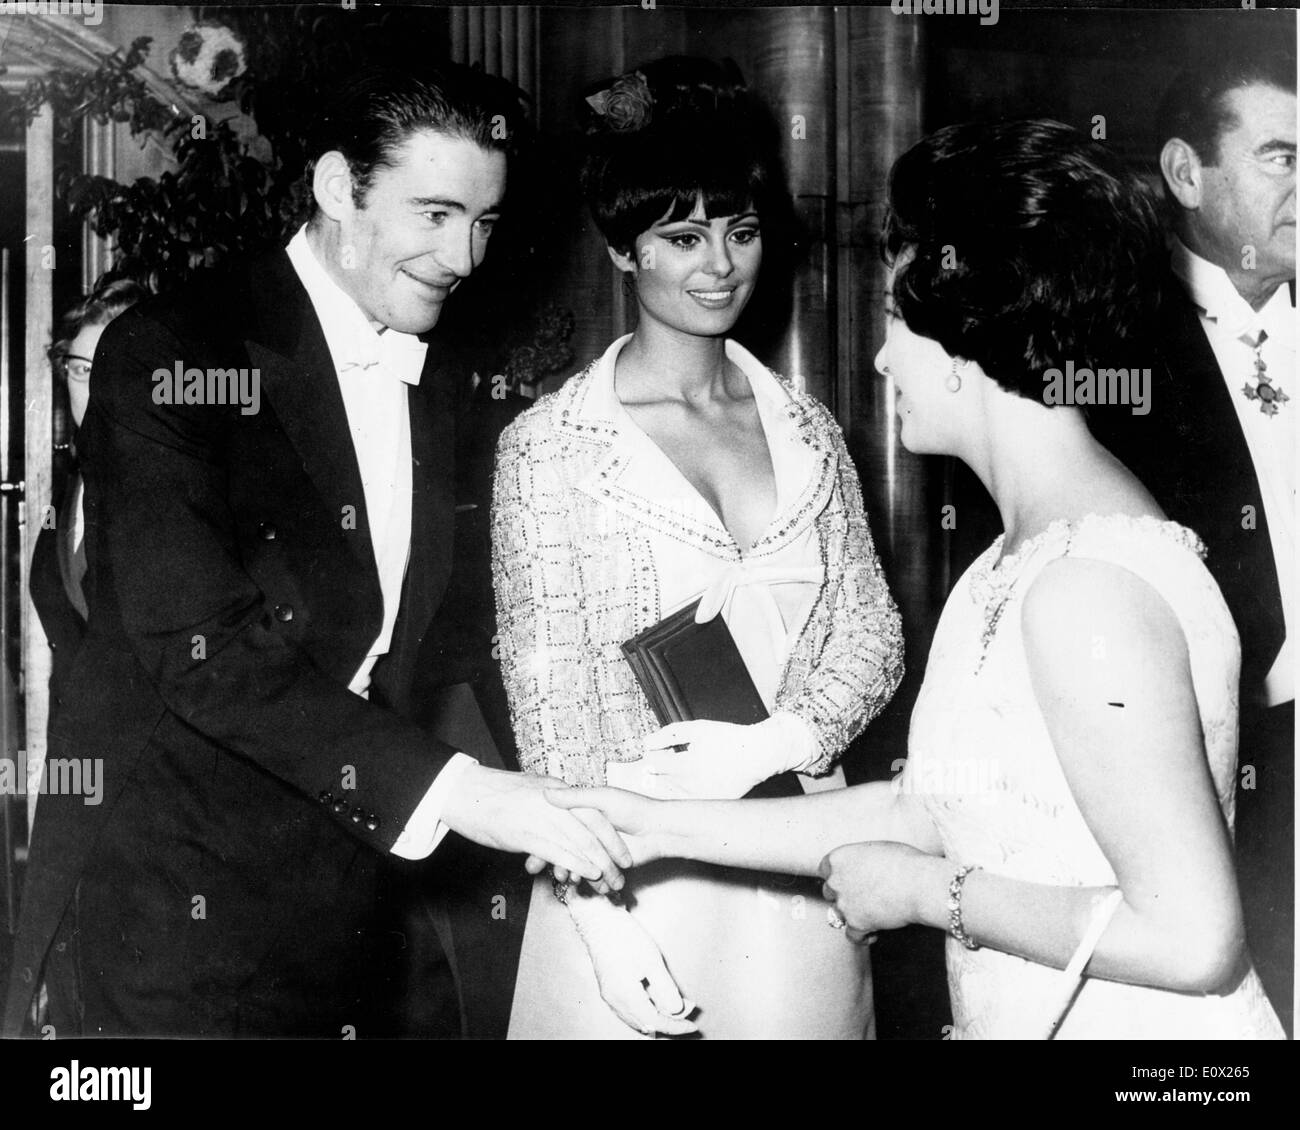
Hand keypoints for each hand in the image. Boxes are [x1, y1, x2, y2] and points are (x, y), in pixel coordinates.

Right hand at [441, 764, 630, 888]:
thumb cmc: (493, 793)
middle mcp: (554, 802)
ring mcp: (541, 816)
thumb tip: (564, 814)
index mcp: (556, 791)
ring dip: (596, 866)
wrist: (464, 790)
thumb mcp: (529, 791)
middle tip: (620, 877)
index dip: (612, 838)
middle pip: (592, 832)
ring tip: (608, 883)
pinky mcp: (526, 833)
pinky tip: (586, 874)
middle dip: (609, 858)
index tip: (623, 856)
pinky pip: (557, 849)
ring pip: (578, 843)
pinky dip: (575, 863)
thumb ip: (550, 802)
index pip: (594, 816)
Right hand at [537, 785, 668, 880]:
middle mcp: (587, 832)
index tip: (530, 845)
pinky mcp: (606, 865)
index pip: (556, 826)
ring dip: (565, 871)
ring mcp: (597, 850)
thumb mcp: (602, 797)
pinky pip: (590, 875)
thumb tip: (547, 792)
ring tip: (559, 876)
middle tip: (534, 867)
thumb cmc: (634, 807)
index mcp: (583, 813)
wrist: (659, 829)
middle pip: (562, 848)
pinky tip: (576, 881)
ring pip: (574, 864)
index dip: (542, 837)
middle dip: (548, 858)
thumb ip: (575, 798)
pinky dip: (583, 879)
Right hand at [571, 900, 697, 1036]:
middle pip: (646, 1023)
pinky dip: (647, 1009)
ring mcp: (610, 996)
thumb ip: (665, 988)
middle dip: (669, 1020)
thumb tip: (677, 1010)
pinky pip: (629, 1010)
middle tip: (689, 1006)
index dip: (675, 1025)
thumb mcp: (652, 961)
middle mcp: (615, 1001)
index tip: (692, 1024)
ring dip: (658, 1014)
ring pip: (638, 1018)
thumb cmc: (625, 936)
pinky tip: (657, 998)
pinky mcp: (609, 989)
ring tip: (677, 1002)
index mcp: (626, 996)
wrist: (599, 921)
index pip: (655, 1022)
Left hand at [641, 714, 814, 799]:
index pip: (653, 765)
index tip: (662, 749)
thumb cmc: (725, 738)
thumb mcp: (696, 729)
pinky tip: (700, 777)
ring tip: (691, 766)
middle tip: (677, 757)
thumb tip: (645, 744)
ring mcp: (702, 800)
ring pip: (673, 792)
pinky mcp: (711, 806)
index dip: (654, 754)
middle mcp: (693, 788)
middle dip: (662, 767)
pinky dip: (688, 791)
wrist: (757, 754)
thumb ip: (667, 735)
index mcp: (687, 767)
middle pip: (660, 780)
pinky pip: (689, 801)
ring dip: (673, 780)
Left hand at [819, 841, 936, 943]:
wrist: (919, 884)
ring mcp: (844, 904)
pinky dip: (862, 936)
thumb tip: (864, 868)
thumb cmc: (905, 863)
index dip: (837, 875)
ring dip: (851, 915)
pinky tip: (874, 933)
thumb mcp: (877, 850)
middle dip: (843, 895)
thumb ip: (862, 860)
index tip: (847, 879)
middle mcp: (836, 881)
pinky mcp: (857, 924)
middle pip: (830, 892)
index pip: (825, 869)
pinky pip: (852, 936)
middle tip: (861, 896)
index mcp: (839, 858)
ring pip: (838, 914)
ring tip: (869, 914)